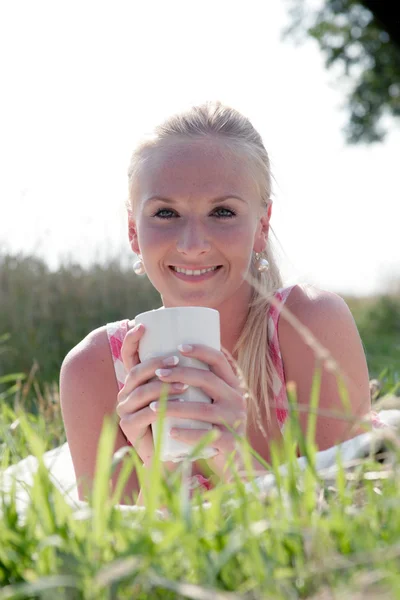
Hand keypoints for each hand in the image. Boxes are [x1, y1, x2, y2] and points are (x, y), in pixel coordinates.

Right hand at [116, 323, 186, 471]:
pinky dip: (158, 411)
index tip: (141, 325)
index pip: (129, 355)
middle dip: (156, 362)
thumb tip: (213, 339)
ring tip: (184, 386)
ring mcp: (126, 410)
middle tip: (178, 359)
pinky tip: (170, 408)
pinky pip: (142, 417)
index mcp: (137, 379)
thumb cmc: (184, 415)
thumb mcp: (187, 388)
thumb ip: (193, 368)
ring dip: (162, 386)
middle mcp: (127, 392)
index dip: (131, 339)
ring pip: (141, 393)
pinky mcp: (130, 429)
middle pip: (136, 372)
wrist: (176, 451)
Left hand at [148, 343, 247, 480]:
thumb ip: (201, 383)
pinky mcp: (230, 442)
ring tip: (152, 405)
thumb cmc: (214, 424)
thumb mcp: (215, 401)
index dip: (200, 350)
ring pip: (202, 410)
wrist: (234, 459)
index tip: (179, 347)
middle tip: (158, 374)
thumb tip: (172, 356)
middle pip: (207, 380)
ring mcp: (234, 421)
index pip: (219, 360)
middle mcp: (237, 400)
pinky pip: (206, 436)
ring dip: (175, 406)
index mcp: (232, 385)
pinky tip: (170, 432)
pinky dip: (187, 434)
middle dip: (180, 374)